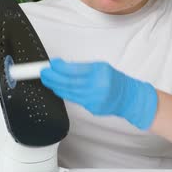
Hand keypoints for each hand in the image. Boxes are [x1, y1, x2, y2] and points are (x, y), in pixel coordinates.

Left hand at [40, 58, 157, 129]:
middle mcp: (96, 86)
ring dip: (55, 85)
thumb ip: (81, 68)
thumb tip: (61, 67)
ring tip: (47, 79)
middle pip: (68, 82)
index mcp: (99, 72)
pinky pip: (73, 99)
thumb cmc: (114, 79)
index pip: (73, 70)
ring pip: (68, 92)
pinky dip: (63, 93)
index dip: (59, 67)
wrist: (128, 98)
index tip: (51, 64)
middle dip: (52, 77)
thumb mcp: (100, 67)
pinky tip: (58, 88)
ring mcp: (93, 99)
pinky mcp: (91, 108)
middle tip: (43, 72)